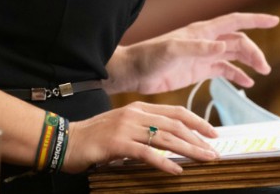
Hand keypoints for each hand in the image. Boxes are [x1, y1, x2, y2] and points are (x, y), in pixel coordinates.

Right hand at [62, 101, 218, 174]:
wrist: (65, 140)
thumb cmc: (94, 137)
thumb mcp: (122, 126)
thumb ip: (144, 129)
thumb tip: (170, 140)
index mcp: (138, 108)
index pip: (175, 112)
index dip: (197, 121)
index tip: (212, 133)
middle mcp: (135, 114)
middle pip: (175, 125)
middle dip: (198, 139)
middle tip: (214, 152)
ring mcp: (126, 128)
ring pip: (166, 138)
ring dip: (189, 150)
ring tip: (204, 159)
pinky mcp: (117, 144)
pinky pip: (146, 153)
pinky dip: (164, 162)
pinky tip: (176, 171)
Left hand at [107, 12, 279, 94]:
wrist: (134, 72)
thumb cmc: (149, 57)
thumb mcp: (173, 50)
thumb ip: (198, 48)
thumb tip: (222, 46)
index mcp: (202, 31)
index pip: (235, 21)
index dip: (255, 21)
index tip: (275, 21)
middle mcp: (206, 41)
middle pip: (238, 41)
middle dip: (254, 51)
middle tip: (265, 67)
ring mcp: (203, 56)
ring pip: (234, 55)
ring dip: (249, 62)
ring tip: (262, 73)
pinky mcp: (199, 70)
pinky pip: (223, 70)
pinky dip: (237, 75)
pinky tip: (247, 82)